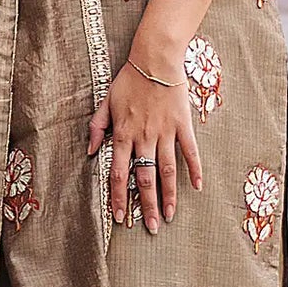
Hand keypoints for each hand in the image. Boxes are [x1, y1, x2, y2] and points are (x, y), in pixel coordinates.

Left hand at [87, 51, 202, 233]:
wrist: (155, 59)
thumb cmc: (129, 80)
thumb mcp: (105, 102)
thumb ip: (97, 128)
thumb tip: (90, 153)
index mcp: (124, 134)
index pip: (119, 173)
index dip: (119, 197)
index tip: (120, 216)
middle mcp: (144, 137)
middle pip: (145, 178)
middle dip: (146, 205)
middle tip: (150, 227)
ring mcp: (165, 132)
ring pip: (167, 170)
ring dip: (168, 195)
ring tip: (169, 216)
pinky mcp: (183, 124)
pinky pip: (190, 151)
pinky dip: (194, 169)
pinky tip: (197, 187)